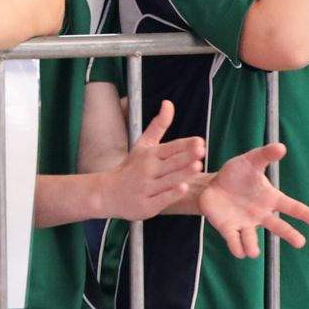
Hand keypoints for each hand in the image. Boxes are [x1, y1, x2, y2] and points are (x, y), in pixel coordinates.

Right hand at [98, 100, 207, 220]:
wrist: (107, 193)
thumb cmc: (131, 167)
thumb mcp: (143, 145)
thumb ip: (159, 125)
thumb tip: (168, 103)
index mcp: (149, 154)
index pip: (169, 148)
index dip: (185, 145)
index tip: (199, 141)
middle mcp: (148, 170)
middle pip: (170, 163)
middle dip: (186, 157)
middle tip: (201, 151)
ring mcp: (147, 188)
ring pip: (168, 180)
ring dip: (182, 173)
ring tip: (197, 166)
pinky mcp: (146, 205)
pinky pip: (161, 199)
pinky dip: (172, 194)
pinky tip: (183, 188)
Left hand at [196, 143, 308, 258]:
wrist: (212, 185)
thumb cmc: (237, 173)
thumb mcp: (250, 161)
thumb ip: (265, 155)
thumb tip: (281, 147)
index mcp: (270, 199)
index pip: (290, 206)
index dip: (304, 213)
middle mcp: (260, 214)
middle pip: (277, 226)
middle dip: (289, 234)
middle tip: (301, 242)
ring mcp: (245, 223)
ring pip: (252, 238)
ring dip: (253, 246)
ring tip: (254, 253)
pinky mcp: (228, 229)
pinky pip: (233, 239)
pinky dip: (236, 246)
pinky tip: (239, 252)